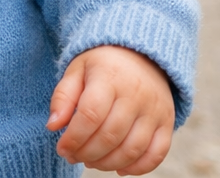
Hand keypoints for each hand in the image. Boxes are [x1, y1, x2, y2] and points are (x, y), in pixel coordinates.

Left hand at [48, 46, 173, 174]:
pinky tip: (119, 168)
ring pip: (132, 149)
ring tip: (91, 161)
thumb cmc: (102, 64)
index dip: (74, 137)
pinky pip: (156, 154)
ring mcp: (154, 110)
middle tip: (73, 156)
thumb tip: (53, 126)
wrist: (140, 54)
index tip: (62, 148)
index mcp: (109, 77)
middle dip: (87, 153)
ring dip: (108, 163)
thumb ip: (63, 96)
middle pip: (110, 136)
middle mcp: (135, 95)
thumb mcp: (77, 69)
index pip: (90, 115)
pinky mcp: (167, 123)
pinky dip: (138, 168)